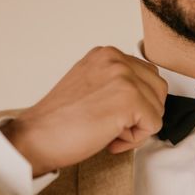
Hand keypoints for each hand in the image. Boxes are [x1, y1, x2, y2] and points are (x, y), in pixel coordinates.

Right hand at [1, 46, 167, 176]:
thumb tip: (144, 99)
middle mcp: (115, 59)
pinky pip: (154, 125)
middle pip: (158, 89)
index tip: (110, 114)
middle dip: (142, 113)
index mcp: (106, 54)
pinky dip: (135, 140)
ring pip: (158, 108)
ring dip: (138, 127)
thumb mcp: (90, 86)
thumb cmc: (59, 122)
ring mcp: (123, 77)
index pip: (146, 76)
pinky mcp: (128, 99)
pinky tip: (111, 139)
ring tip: (110, 131)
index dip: (135, 103)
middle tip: (114, 126)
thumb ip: (116, 84)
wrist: (36, 138)